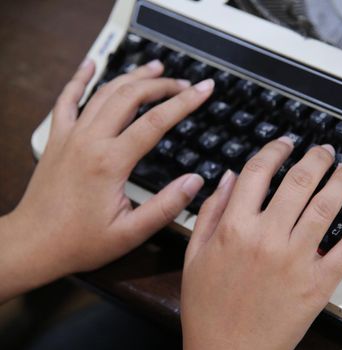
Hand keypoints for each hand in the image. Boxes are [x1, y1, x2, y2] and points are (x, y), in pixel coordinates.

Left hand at [0, 59, 213, 300]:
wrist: (32, 244)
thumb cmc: (79, 242)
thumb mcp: (130, 233)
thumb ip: (166, 206)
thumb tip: (195, 181)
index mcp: (110, 162)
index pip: (155, 121)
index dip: (185, 102)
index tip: (204, 89)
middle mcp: (89, 141)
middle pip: (131, 97)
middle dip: (162, 85)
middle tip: (185, 83)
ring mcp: (70, 136)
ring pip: (104, 92)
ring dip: (132, 76)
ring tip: (155, 68)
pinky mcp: (58, 138)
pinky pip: (67, 99)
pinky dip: (80, 78)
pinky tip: (90, 64)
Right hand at [181, 138, 341, 349]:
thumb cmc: (208, 309)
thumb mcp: (194, 256)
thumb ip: (209, 212)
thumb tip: (226, 177)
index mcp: (234, 228)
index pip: (258, 173)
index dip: (274, 151)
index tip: (285, 144)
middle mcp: (267, 237)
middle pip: (298, 182)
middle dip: (315, 158)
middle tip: (324, 150)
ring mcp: (296, 259)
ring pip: (326, 207)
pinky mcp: (318, 283)